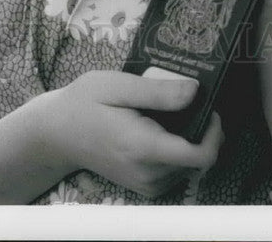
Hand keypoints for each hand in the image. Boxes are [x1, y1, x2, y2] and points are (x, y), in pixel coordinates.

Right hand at [41, 71, 223, 197]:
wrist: (57, 133)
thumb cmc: (84, 103)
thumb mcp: (117, 85)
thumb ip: (158, 91)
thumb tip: (195, 92)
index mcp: (143, 147)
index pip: (200, 156)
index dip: (214, 132)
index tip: (208, 107)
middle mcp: (149, 174)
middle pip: (199, 159)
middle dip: (200, 129)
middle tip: (180, 102)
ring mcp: (147, 184)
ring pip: (190, 165)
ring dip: (189, 139)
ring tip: (164, 113)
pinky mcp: (145, 186)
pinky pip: (176, 170)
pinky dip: (177, 150)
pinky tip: (158, 128)